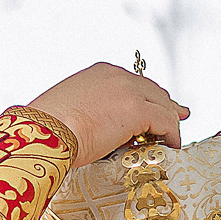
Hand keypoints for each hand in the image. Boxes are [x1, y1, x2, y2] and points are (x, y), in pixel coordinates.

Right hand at [29, 63, 188, 167]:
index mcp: (99, 73)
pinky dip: (171, 134)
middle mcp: (117, 76)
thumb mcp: (69, 112)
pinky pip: (165, 121)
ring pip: (162, 104)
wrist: (42, 134)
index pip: (132, 83)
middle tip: (179, 116)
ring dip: (170, 122)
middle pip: (152, 89)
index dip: (147, 96)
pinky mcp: (137, 111)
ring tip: (172, 139)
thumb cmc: (45, 131)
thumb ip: (88, 113)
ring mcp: (128, 92)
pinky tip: (171, 146)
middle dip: (166, 104)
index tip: (156, 106)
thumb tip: (95, 132)